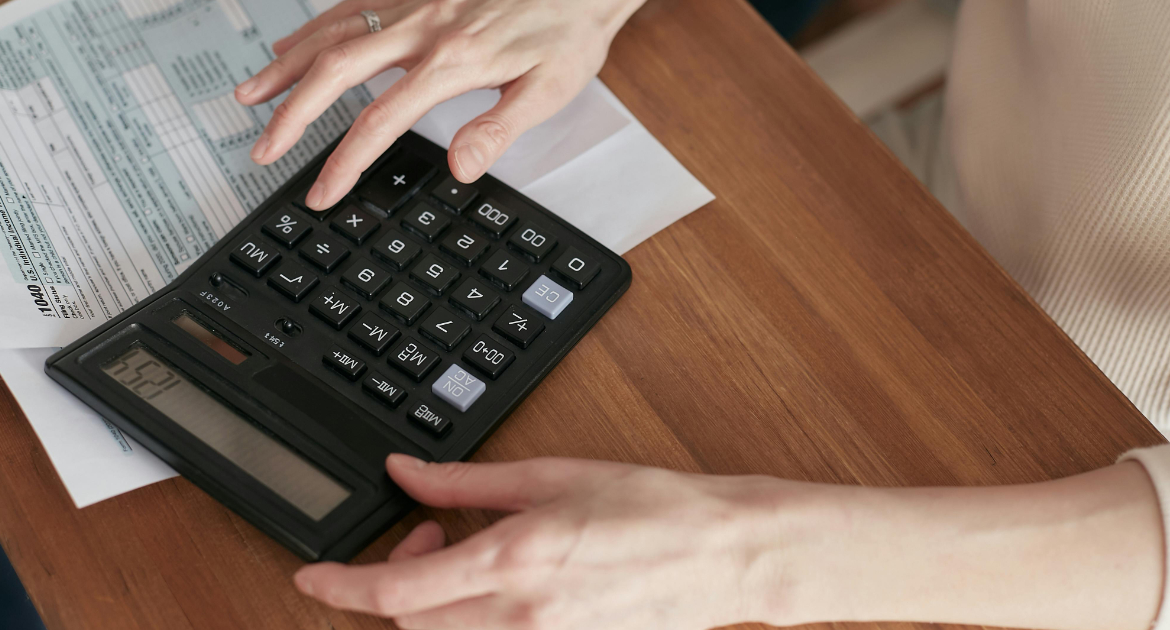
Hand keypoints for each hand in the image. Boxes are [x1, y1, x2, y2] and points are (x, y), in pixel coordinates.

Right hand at [235, 0, 645, 210]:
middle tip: (262, 150)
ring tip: (249, 96)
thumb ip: (498, 129)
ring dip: (286, 66)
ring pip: (333, 32)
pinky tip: (291, 44)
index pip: (380, 121)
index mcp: (452, 61)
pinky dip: (314, 27)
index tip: (322, 194)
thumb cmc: (569, 33)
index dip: (344, 163)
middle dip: (292, 115)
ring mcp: (415, 4)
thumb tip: (460, 169)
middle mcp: (423, 28)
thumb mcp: (549, 90)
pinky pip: (351, 4)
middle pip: (336, 71)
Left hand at [294, 455, 786, 628]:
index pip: (395, 589)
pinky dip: (471, 619)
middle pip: (410, 621)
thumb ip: (465, 482)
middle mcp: (520, 616)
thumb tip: (407, 472)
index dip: (339, 586)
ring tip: (465, 556)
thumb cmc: (653, 508)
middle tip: (429, 532)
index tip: (310, 576)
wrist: (721, 553)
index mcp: (513, 560)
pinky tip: (499, 585)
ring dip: (430, 604)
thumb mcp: (551, 475)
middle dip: (393, 581)